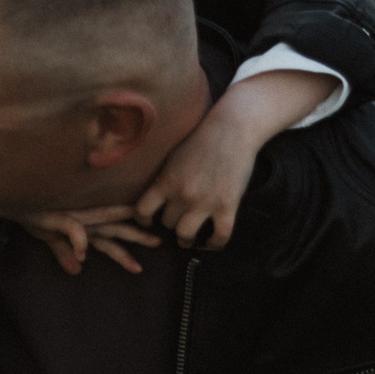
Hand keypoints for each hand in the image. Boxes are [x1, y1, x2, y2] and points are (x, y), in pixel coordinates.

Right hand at [15, 205, 163, 274]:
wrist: (11, 199)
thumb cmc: (31, 213)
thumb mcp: (48, 236)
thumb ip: (63, 252)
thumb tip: (76, 271)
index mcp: (85, 223)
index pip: (113, 230)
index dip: (133, 234)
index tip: (154, 238)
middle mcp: (84, 221)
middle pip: (116, 229)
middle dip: (137, 236)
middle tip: (159, 242)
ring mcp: (72, 220)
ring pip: (103, 231)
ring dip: (120, 249)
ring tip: (137, 267)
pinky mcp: (57, 219)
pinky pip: (73, 231)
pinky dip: (79, 243)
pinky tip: (82, 259)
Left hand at [132, 118, 257, 248]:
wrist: (232, 129)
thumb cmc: (201, 139)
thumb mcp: (172, 158)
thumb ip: (164, 178)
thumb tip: (154, 196)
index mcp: (165, 181)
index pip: (142, 211)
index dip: (142, 220)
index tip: (147, 222)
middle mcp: (182, 195)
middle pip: (167, 223)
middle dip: (169, 225)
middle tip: (176, 223)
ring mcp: (205, 202)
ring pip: (186, 235)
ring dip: (186, 240)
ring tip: (189, 240)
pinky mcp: (227, 206)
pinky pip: (219, 236)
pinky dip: (215, 244)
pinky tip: (213, 242)